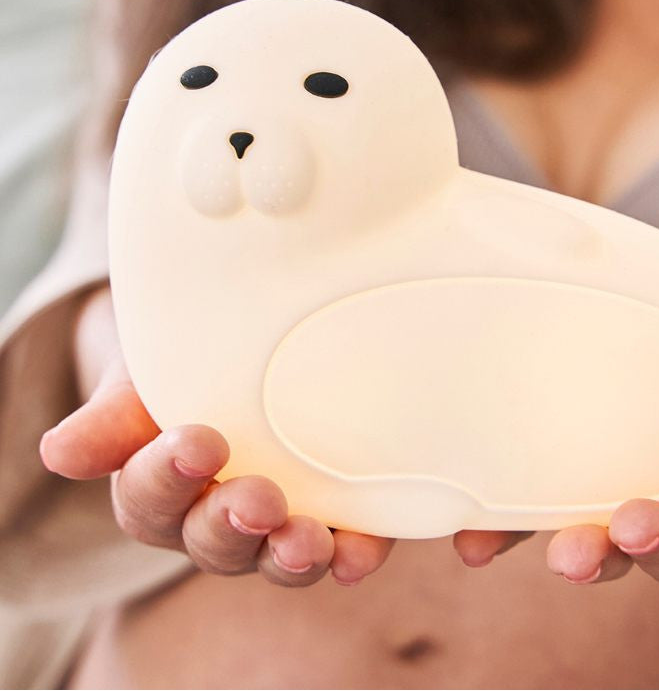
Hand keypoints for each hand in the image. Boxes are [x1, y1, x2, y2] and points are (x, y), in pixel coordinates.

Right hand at [39, 285, 394, 586]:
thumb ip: (112, 416)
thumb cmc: (184, 363)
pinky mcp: (335, 515)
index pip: (151, 497)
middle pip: (213, 541)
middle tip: (258, 501)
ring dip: (289, 555)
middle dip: (232, 524)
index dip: (169, 477)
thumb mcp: (145, 376)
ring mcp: (274, 523)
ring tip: (307, 540)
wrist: (244, 341)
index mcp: (157, 487)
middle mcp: (211, 517)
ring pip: (273, 557)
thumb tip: (58, 453)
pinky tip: (360, 553)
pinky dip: (353, 553)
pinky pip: (344, 545)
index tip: (199, 442)